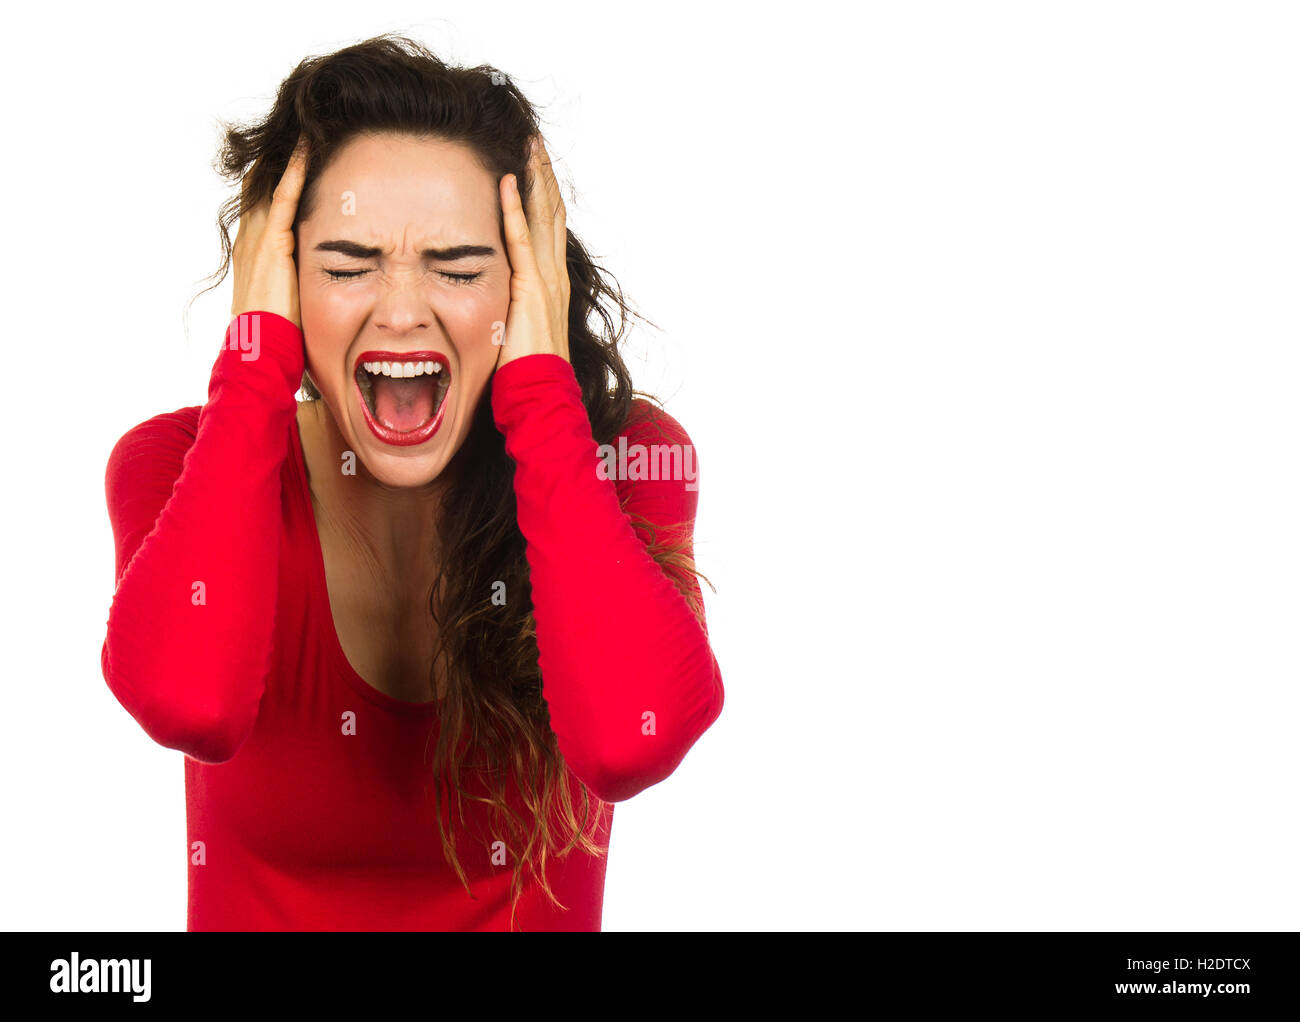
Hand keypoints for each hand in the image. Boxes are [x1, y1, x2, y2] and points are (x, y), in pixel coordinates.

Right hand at [231, 134, 309, 329]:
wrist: (262, 348)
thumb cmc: (279, 333)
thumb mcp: (288, 296)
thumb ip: (300, 277)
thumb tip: (328, 274)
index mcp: (252, 249)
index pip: (263, 201)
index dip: (276, 175)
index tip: (296, 152)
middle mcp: (250, 237)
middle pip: (262, 184)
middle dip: (279, 158)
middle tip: (302, 128)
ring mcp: (258, 237)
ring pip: (272, 183)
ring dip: (290, 156)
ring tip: (308, 127)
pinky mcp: (273, 243)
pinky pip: (285, 197)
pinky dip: (296, 171)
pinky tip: (309, 148)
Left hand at [496, 134, 570, 368]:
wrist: (540, 394)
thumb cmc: (524, 371)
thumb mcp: (515, 327)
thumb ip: (507, 304)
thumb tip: (489, 294)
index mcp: (550, 283)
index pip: (548, 227)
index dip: (542, 194)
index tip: (532, 164)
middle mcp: (554, 275)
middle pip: (551, 212)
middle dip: (543, 175)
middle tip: (533, 141)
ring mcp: (545, 280)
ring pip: (543, 217)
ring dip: (534, 179)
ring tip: (527, 147)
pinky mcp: (530, 289)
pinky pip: (521, 240)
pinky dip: (514, 209)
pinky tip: (507, 182)